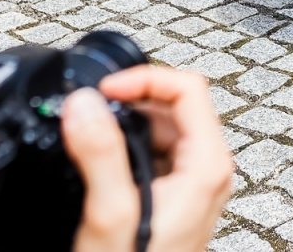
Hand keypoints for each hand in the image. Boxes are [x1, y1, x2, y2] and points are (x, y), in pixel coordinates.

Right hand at [63, 67, 232, 251]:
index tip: (104, 89)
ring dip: (128, 120)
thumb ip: (100, 154)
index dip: (144, 78)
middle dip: (133, 98)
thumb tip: (84, 103)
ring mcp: (194, 184)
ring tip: (89, 128)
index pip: (188, 88)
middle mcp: (208, 171)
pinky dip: (128, 144)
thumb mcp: (111, 214)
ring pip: (165, 128)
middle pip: (178, 104)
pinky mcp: (176, 197)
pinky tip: (99, 156)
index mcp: (207, 165)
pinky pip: (156, 153)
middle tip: (90, 106)